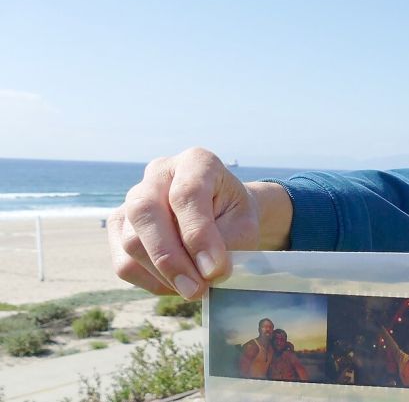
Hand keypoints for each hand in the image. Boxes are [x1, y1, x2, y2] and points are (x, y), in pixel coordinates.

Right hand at [108, 147, 287, 298]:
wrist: (223, 214)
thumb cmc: (235, 217)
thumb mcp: (244, 224)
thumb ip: (227, 244)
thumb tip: (204, 273)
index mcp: (196, 162)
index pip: (187, 194)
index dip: (199, 235)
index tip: (215, 269)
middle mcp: (158, 173)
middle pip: (145, 212)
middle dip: (170, 259)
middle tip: (196, 290)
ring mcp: (132, 198)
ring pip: (131, 242)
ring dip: (163, 276)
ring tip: (195, 288)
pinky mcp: (119, 227)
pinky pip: (124, 263)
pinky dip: (152, 282)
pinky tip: (178, 285)